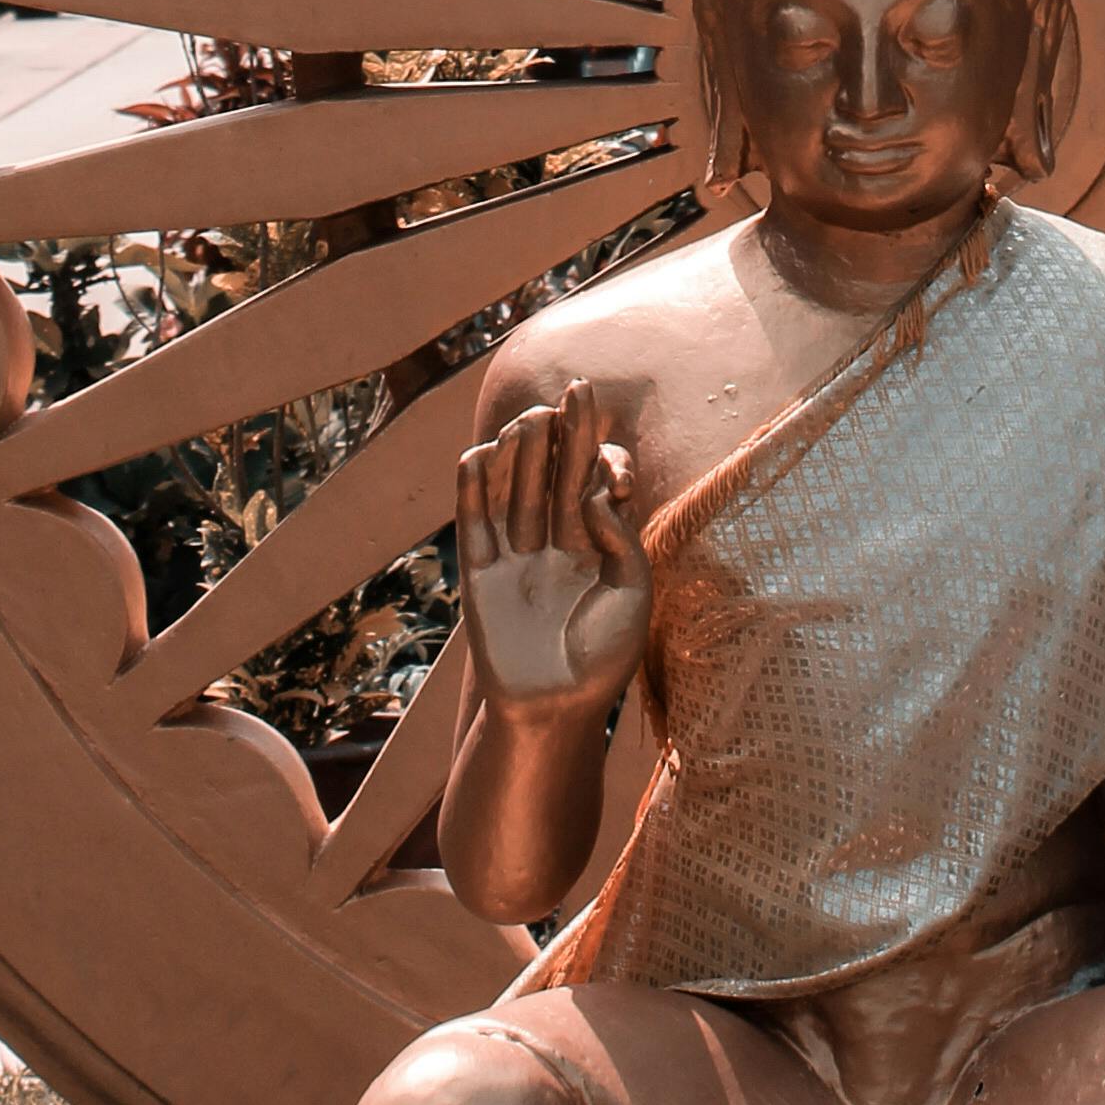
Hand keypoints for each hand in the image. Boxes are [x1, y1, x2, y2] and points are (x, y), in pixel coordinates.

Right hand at [453, 384, 651, 717]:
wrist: (554, 711)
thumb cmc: (603, 659)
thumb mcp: (632, 595)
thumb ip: (620, 541)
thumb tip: (595, 492)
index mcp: (595, 546)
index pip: (594, 484)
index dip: (600, 457)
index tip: (607, 450)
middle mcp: (554, 543)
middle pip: (555, 476)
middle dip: (563, 436)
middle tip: (574, 393)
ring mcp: (515, 556)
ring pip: (516, 490)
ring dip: (521, 453)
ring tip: (530, 418)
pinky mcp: (480, 574)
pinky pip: (474, 524)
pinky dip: (472, 489)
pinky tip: (478, 454)